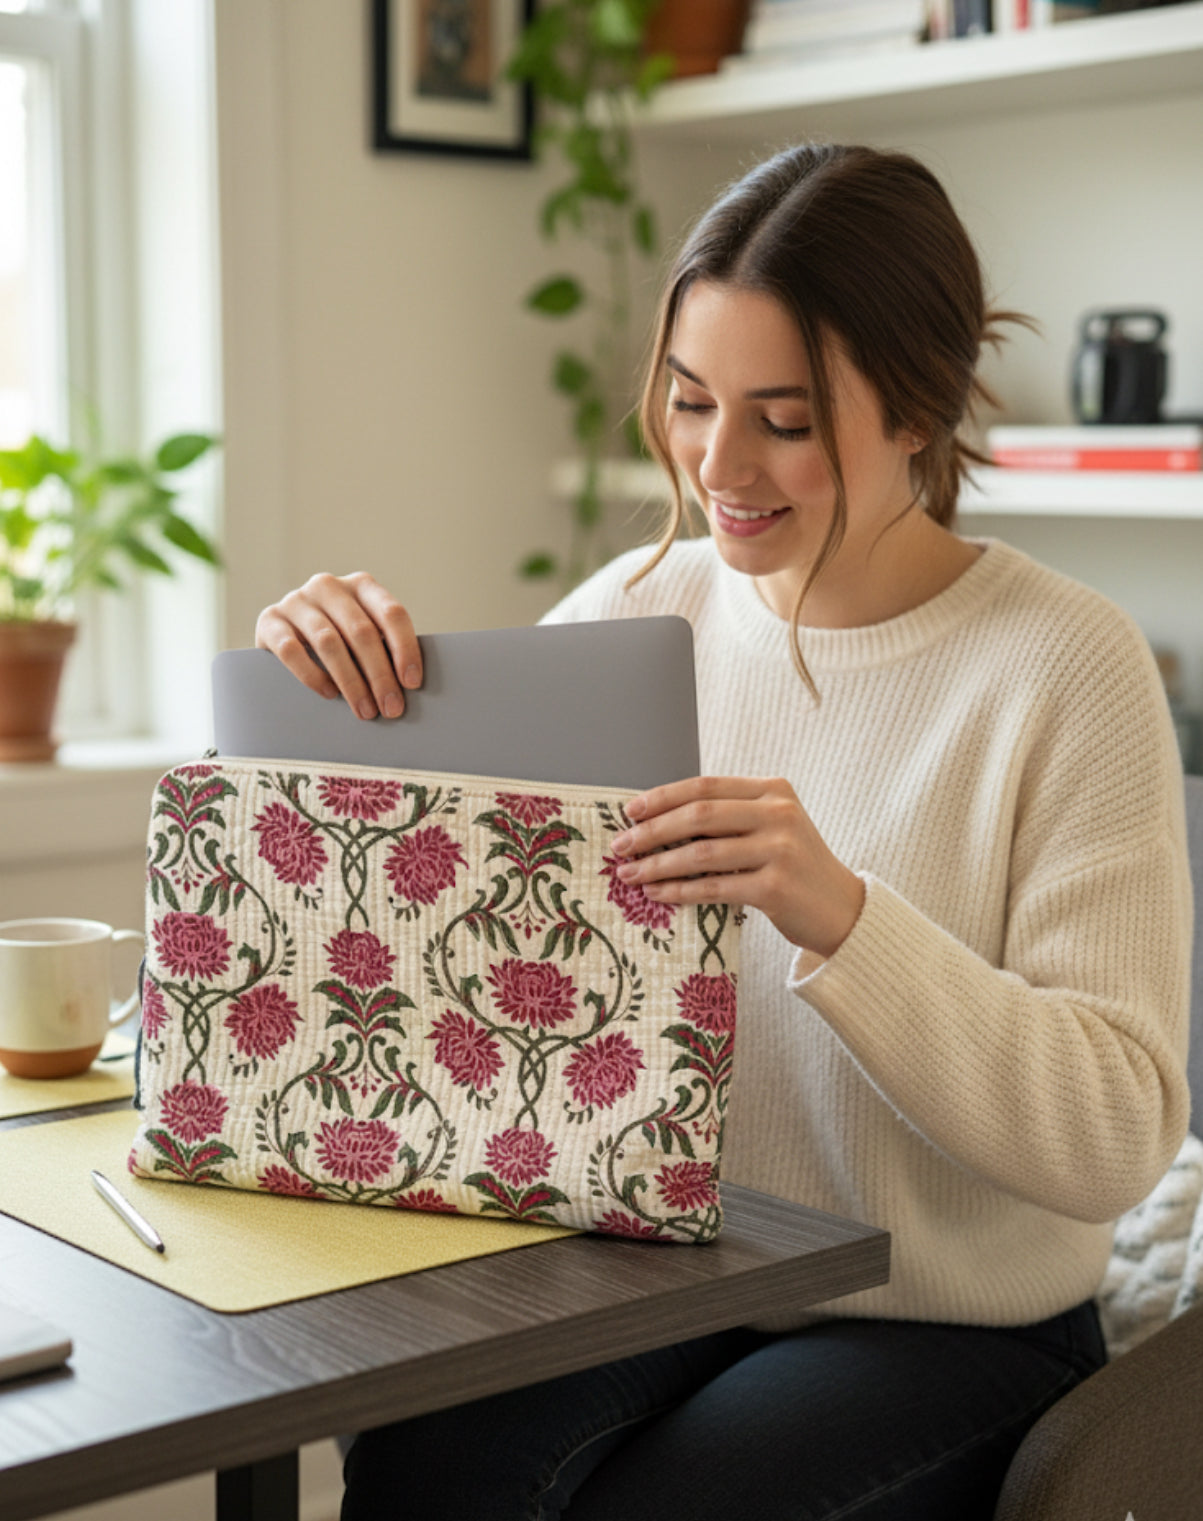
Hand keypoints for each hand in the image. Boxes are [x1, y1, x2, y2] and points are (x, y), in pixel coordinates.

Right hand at [254, 572, 421, 718]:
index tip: (412, 683)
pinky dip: (313, 675)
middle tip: (391, 708)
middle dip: (380, 675)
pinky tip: (329, 693)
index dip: (405, 649)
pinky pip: (292, 650)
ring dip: (351, 682)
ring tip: (365, 710)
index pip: (391, 613)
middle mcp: (328, 586)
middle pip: (361, 631)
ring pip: (329, 642)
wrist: (283, 636)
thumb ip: (383, 648)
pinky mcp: (270, 620)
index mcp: (361, 585)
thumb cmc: (338, 642)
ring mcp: (296, 601)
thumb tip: (410, 686)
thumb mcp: (361, 636)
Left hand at [610, 775, 864, 959]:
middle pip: (698, 816)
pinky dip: (679, 891)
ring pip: (701, 853)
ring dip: (658, 865)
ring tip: (630, 874)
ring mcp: (779, 850)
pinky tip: (657, 893)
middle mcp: (778, 814)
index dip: (663, 798)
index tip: (630, 812)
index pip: (705, 786)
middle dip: (652, 831)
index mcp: (773, 790)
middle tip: (621, 846)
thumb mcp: (771, 827)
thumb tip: (659, 819)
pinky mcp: (775, 888)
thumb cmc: (795, 867)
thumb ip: (729, 816)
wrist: (842, 909)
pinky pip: (713, 887)